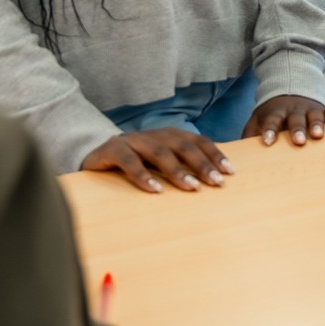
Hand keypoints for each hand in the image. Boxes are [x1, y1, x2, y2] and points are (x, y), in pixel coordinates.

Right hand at [81, 129, 234, 193]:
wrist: (94, 155)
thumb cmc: (136, 162)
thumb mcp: (160, 162)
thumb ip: (181, 166)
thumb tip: (213, 180)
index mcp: (170, 136)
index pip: (198, 142)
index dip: (214, 154)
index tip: (230, 172)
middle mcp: (155, 135)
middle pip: (183, 146)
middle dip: (202, 164)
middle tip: (216, 182)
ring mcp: (134, 140)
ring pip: (160, 152)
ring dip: (178, 171)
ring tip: (192, 188)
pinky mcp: (113, 149)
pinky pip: (129, 161)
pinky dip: (143, 175)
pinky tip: (155, 190)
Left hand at [243, 94, 324, 146]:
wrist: (287, 88)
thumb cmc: (271, 114)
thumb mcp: (257, 120)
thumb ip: (249, 135)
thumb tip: (236, 154)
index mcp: (275, 113)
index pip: (271, 121)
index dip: (269, 130)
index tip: (267, 141)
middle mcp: (293, 110)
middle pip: (294, 119)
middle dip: (297, 130)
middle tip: (298, 141)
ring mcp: (308, 109)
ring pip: (313, 115)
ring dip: (316, 124)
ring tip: (318, 135)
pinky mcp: (322, 109)